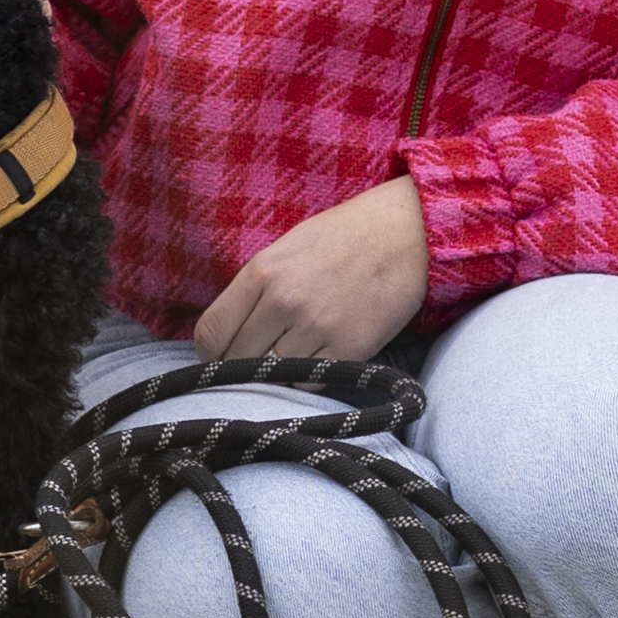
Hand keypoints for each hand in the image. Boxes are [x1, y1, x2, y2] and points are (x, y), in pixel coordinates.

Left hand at [198, 173, 429, 361]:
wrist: (407, 234)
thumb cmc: (343, 239)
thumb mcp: (285, 250)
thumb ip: (254, 290)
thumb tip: (224, 336)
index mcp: (261, 273)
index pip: (210, 332)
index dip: (210, 354)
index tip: (220, 357)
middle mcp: (284, 301)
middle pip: (237, 361)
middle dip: (244, 366)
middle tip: (261, 359)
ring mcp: (316, 327)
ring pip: (273, 375)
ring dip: (281, 370)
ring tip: (301, 347)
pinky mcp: (348, 349)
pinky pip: (309, 384)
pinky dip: (311, 377)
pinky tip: (325, 352)